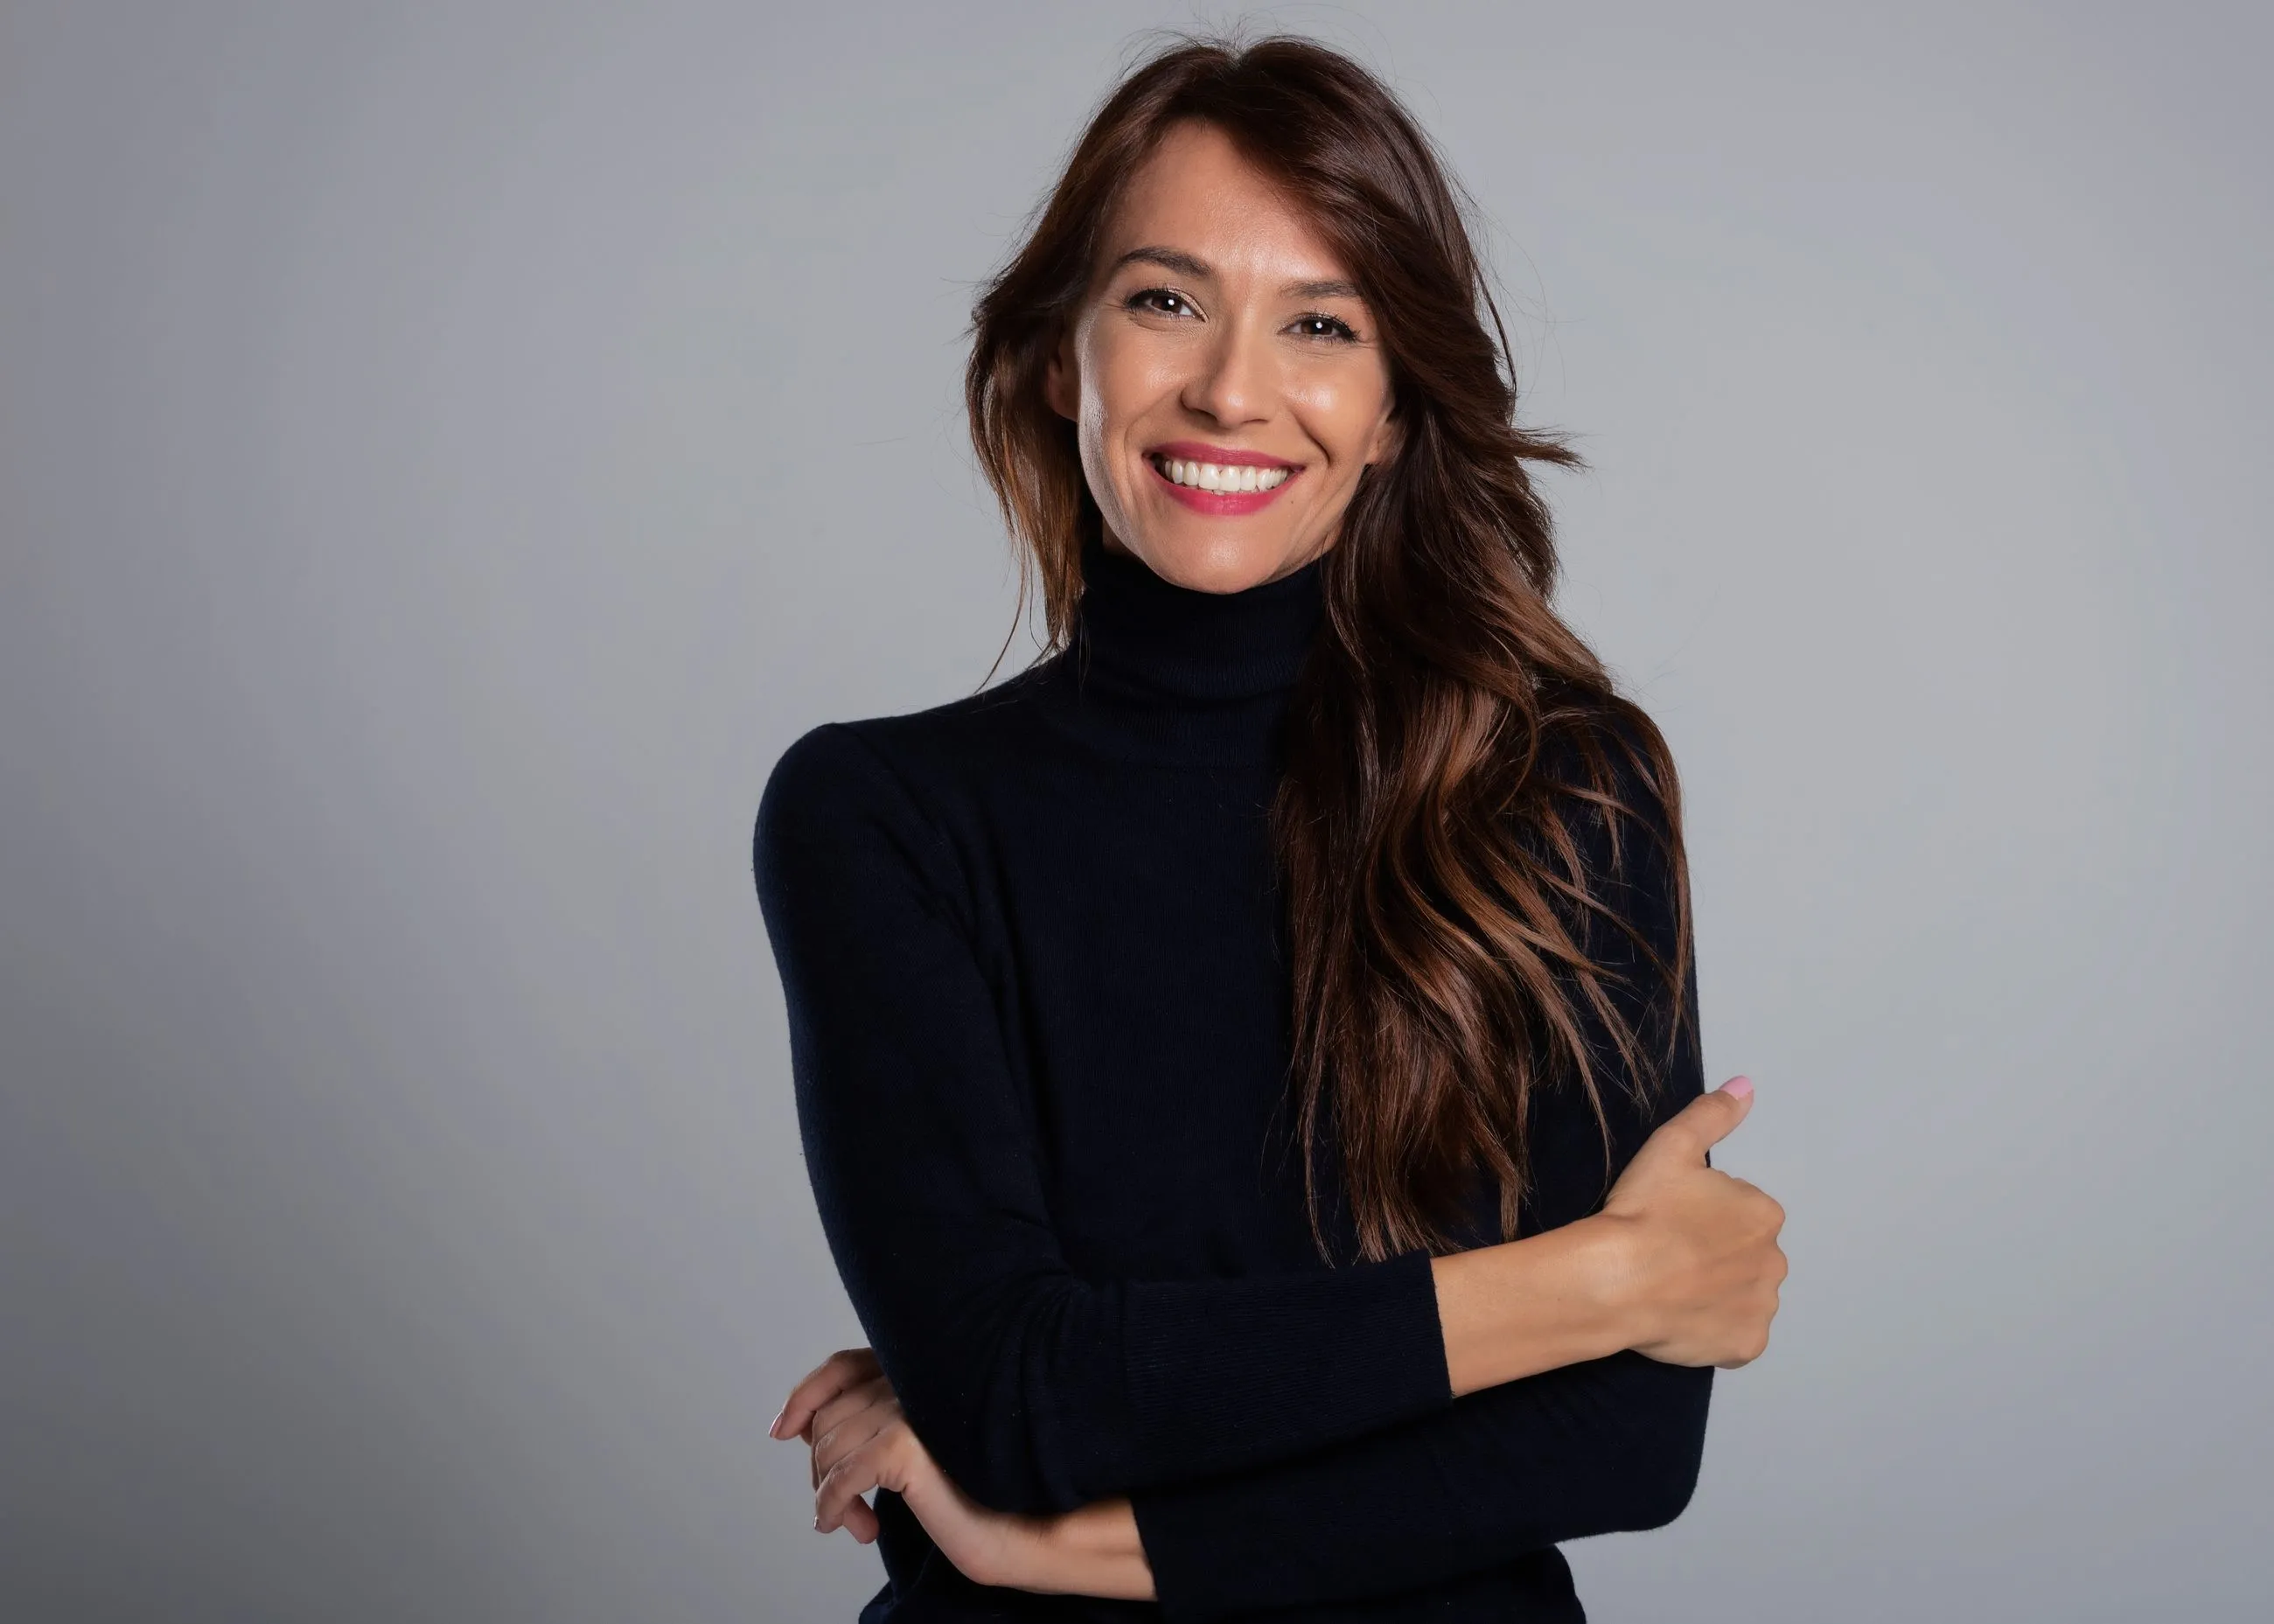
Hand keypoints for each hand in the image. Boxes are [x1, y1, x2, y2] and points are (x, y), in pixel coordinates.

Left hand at [768, 1349, 1049, 1589]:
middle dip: (822, 1467)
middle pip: (828, 1417)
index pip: (842, 1366)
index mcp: (917, 1370)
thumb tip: (792, 1426)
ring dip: (829, 1494)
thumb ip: (865, 1422)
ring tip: (857, 1523)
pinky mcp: (905, 1441)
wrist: (1016, 1528)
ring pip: (829, 1448)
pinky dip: (832, 1505)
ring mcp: (908, 1405)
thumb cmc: (968, 1491)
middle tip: (844, 1507)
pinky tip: (846, 1525)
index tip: (783, 1430)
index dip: (805, 1396)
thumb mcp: (906, 1446)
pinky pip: (841, 1477)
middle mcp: (913, 1378)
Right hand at [1598, 1076, 1787, 1367]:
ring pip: (1742, 1295)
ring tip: (1670, 1288)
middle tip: (1667, 1254)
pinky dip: (1715, 1330)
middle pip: (1744, 1255)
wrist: (1617, 1280)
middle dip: (1715, 1255)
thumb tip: (1747, 1086)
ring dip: (1716, 1292)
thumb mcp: (1671, 1147)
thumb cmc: (1643, 1211)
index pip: (1737, 1212)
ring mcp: (1762, 1308)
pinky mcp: (1746, 1347)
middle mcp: (1776, 1261)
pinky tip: (1681, 1319)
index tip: (1668, 1220)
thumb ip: (1712, 1115)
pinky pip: (1736, 1337)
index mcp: (1764, 1213)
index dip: (1699, 1215)